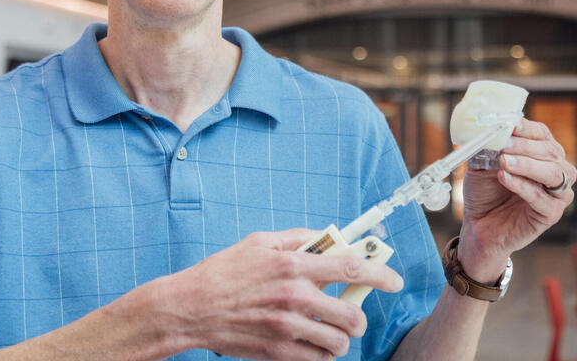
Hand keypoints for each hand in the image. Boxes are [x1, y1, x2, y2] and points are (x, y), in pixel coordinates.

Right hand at [157, 228, 403, 359]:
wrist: (191, 308)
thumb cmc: (224, 271)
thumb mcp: (258, 242)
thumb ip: (297, 239)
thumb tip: (328, 237)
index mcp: (292, 264)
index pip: (351, 267)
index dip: (381, 274)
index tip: (394, 280)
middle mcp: (294, 296)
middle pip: (353, 314)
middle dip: (357, 315)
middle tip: (348, 311)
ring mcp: (287, 328)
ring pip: (339, 342)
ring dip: (339, 337)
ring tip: (325, 329)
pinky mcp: (279, 352)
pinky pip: (318, 360)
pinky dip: (320, 353)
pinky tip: (308, 341)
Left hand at [458, 119, 574, 280]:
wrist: (478, 225)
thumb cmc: (484, 192)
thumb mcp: (481, 164)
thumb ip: (486, 147)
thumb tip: (487, 129)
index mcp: (540, 155)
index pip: (542, 135)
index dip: (527, 128)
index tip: (509, 124)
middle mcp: (555, 172)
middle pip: (551, 152)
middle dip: (525, 146)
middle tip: (503, 145)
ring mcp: (555, 194)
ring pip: (554, 174)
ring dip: (527, 164)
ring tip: (504, 162)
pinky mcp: (550, 215)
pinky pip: (543, 199)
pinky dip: (523, 186)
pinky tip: (504, 178)